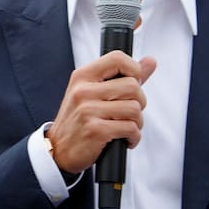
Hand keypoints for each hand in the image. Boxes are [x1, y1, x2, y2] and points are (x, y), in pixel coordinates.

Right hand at [47, 52, 156, 174]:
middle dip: (139, 102)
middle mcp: (83, 91)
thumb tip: (150, 61)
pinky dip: (134, 137)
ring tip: (125, 127)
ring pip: (135, 108)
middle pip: (132, 86)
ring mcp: (88, 110)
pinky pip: (131, 128)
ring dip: (137, 122)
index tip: (134, 83)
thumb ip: (123, 77)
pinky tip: (125, 139)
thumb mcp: (93, 93)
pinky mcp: (95, 130)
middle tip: (128, 113)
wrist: (58, 149)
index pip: (117, 58)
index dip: (134, 69)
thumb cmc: (78, 120)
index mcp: (82, 77)